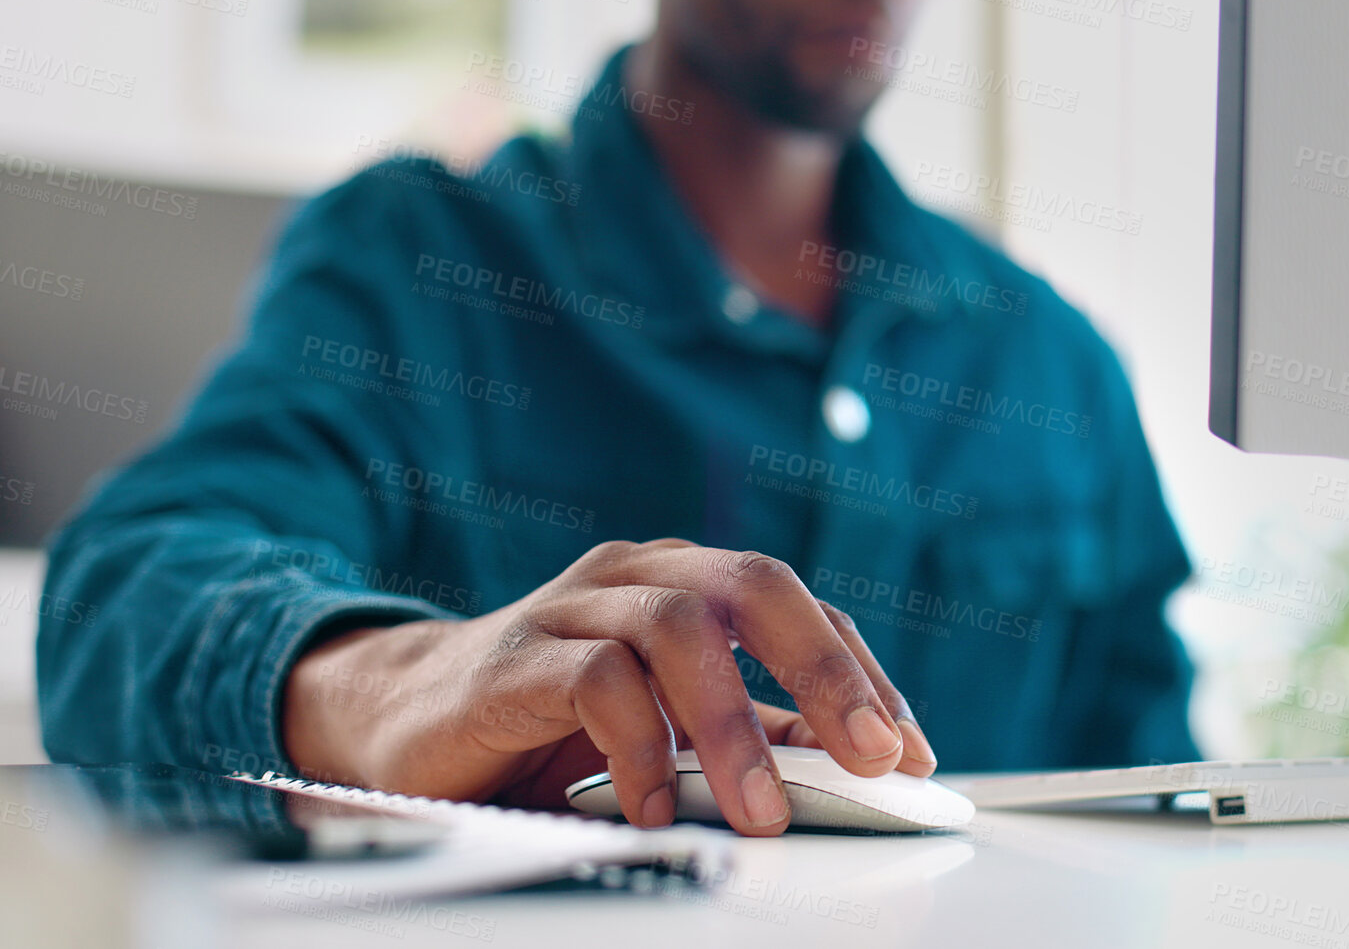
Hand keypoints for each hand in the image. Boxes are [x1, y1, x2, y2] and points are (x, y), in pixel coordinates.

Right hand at [282, 539, 934, 835]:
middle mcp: (637, 575)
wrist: (400, 722)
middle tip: (875, 757)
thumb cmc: (548, 723)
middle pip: (756, 585)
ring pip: (680, 629)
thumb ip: (749, 733)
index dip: (861, 675)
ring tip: (763, 811)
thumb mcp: (668, 729)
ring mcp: (573, 607)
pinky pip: (593, 681)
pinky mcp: (512, 659)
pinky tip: (654, 808)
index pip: (800, 610)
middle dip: (827, 672)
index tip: (910, 754)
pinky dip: (638, 747)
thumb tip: (853, 765)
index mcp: (687, 582)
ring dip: (734, 727)